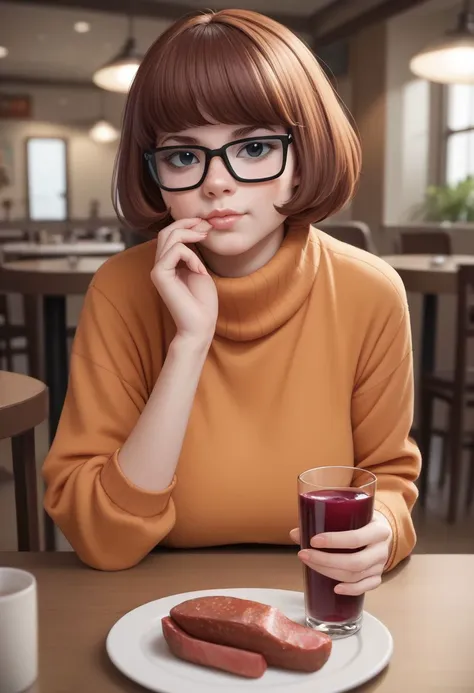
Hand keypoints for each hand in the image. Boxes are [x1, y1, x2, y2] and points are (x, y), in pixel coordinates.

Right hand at [151, 218, 217, 342]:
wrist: (201, 325)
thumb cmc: (203, 302)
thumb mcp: (200, 269)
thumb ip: (194, 252)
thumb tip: (196, 230)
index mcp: (169, 264)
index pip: (170, 234)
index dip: (187, 224)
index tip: (206, 224)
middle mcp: (160, 265)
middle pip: (166, 231)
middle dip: (187, 223)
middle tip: (206, 225)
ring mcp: (158, 270)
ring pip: (169, 237)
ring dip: (191, 236)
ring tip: (205, 242)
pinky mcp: (159, 275)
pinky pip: (175, 252)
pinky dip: (191, 256)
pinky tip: (200, 271)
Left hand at [289, 511, 392, 596]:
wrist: (381, 530)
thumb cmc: (360, 521)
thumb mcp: (348, 515)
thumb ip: (324, 521)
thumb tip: (295, 534)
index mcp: (378, 529)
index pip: (355, 538)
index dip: (334, 541)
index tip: (313, 541)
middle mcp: (382, 549)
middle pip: (355, 562)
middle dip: (326, 560)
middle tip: (304, 554)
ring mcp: (381, 565)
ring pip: (356, 576)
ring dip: (330, 573)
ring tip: (310, 564)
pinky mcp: (378, 577)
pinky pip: (365, 588)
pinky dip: (350, 590)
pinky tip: (335, 589)